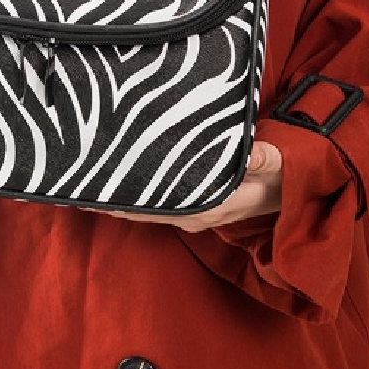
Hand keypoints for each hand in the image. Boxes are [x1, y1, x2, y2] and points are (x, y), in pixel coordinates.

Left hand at [80, 141, 282, 232]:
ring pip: (145, 205)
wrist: (292, 187)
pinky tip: (117, 175)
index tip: (92, 189)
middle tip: (77, 177)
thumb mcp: (278, 163)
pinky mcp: (192, 202)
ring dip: (119, 194)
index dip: (121, 200)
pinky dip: (135, 190)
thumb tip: (249, 155)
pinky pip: (155, 199)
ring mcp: (190, 210)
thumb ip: (262, 159)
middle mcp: (192, 214)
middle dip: (109, 196)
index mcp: (205, 207)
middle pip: (140, 208)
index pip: (152, 207)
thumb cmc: (282, 174)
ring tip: (86, 177)